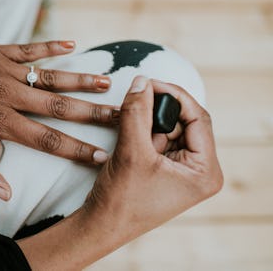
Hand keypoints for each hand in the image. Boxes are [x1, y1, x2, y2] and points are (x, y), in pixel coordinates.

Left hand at [0, 39, 117, 200]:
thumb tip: (6, 194)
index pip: (46, 140)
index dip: (76, 150)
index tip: (102, 156)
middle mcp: (6, 94)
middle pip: (58, 107)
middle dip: (93, 115)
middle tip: (121, 117)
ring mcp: (3, 70)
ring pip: (50, 77)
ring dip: (80, 81)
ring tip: (108, 84)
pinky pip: (29, 48)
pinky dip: (51, 46)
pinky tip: (73, 45)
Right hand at [85, 76, 222, 241]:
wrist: (102, 226)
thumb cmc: (121, 201)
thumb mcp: (131, 152)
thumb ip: (137, 113)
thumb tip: (141, 82)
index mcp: (205, 171)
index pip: (198, 119)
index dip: (174, 95)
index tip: (150, 82)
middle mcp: (199, 170)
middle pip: (184, 122)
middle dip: (158, 111)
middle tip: (136, 99)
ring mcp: (182, 170)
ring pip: (168, 128)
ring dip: (147, 121)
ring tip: (129, 127)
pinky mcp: (166, 169)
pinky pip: (158, 139)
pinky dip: (143, 131)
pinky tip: (129, 137)